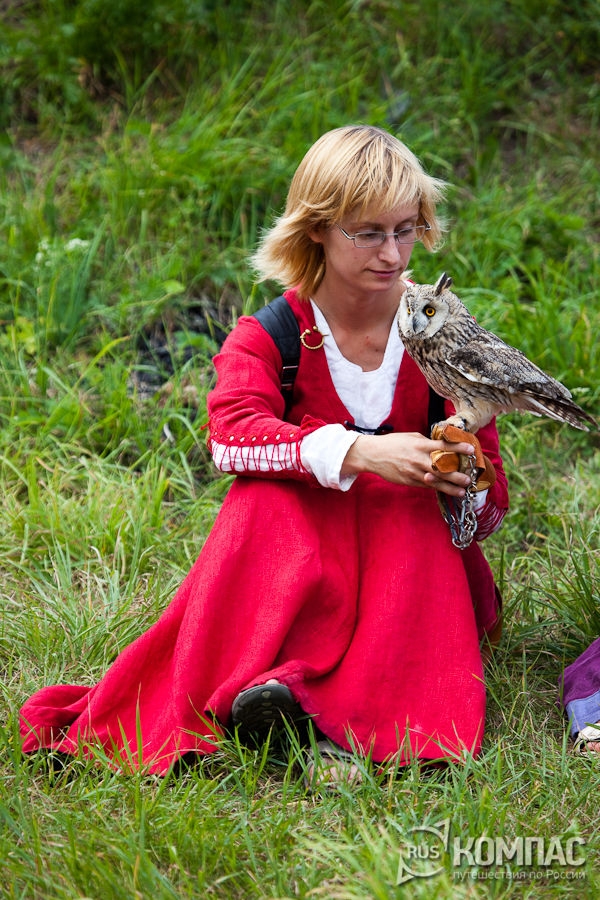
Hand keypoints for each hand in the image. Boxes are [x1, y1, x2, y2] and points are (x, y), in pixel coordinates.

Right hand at [341, 432, 475, 496]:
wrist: (372, 455)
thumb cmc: (392, 443)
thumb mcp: (411, 437)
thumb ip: (427, 442)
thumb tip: (441, 446)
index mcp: (420, 444)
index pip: (443, 446)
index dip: (459, 447)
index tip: (471, 449)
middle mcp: (418, 459)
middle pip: (441, 468)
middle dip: (457, 474)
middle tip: (469, 479)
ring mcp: (413, 472)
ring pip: (435, 481)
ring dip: (450, 487)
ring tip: (462, 491)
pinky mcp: (409, 481)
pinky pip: (426, 486)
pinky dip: (437, 488)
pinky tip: (447, 491)